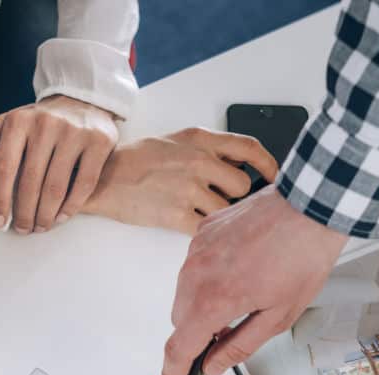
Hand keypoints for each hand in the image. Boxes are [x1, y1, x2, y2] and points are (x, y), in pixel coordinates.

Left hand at [0, 95, 117, 233]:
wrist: (83, 100)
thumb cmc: (41, 120)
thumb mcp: (12, 120)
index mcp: (19, 121)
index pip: (4, 167)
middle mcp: (46, 125)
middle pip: (30, 182)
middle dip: (24, 213)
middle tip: (22, 230)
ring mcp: (74, 133)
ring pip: (56, 187)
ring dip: (46, 215)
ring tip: (40, 227)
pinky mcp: (99, 142)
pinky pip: (83, 184)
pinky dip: (71, 207)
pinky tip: (62, 217)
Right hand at [85, 128, 278, 234]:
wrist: (104, 179)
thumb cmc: (138, 161)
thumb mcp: (176, 141)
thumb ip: (208, 149)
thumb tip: (240, 163)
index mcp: (200, 139)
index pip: (250, 148)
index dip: (268, 165)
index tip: (273, 177)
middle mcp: (198, 161)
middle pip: (241, 185)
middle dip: (234, 195)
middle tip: (218, 198)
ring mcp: (188, 188)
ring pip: (225, 209)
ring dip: (216, 213)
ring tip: (194, 208)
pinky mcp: (176, 214)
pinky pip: (206, 228)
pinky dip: (203, 230)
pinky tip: (189, 222)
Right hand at [162, 185, 348, 374]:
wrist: (309, 207)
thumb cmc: (302, 256)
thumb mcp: (278, 316)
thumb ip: (239, 346)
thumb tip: (214, 365)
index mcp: (214, 301)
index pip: (179, 348)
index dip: (173, 374)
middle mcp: (196, 274)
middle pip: (181, 321)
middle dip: (198, 335)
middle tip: (226, 336)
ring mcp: (196, 250)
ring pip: (185, 292)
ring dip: (203, 303)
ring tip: (242, 294)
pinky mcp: (202, 232)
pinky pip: (194, 265)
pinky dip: (209, 276)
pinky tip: (239, 270)